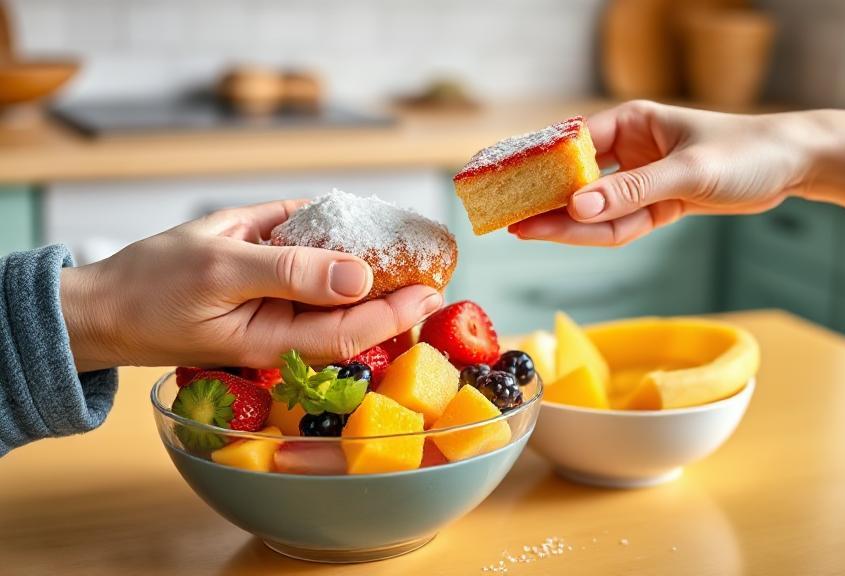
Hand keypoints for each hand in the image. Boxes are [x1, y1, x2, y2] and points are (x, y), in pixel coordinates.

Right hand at [60, 200, 443, 371]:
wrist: (100, 303)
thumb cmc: (151, 290)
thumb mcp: (220, 270)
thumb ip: (290, 271)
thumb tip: (360, 275)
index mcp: (276, 337)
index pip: (353, 332)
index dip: (398, 313)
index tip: (435, 288)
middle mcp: (283, 327)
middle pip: (353, 316)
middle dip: (396, 295)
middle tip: (437, 266)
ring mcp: (271, 307)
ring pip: (333, 293)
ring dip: (369, 272)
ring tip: (409, 247)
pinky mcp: (259, 285)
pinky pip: (304, 267)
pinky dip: (328, 246)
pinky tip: (353, 232)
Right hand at [511, 100, 823, 245]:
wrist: (791, 165)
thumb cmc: (746, 152)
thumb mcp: (688, 171)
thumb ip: (633, 191)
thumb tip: (579, 206)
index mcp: (632, 122)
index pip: (574, 145)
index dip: (540, 167)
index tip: (511, 184)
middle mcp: (631, 147)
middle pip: (578, 178)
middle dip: (546, 199)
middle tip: (510, 219)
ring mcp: (643, 177)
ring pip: (597, 204)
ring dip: (567, 221)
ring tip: (526, 232)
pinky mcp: (658, 202)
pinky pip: (621, 221)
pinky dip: (600, 232)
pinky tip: (569, 236)